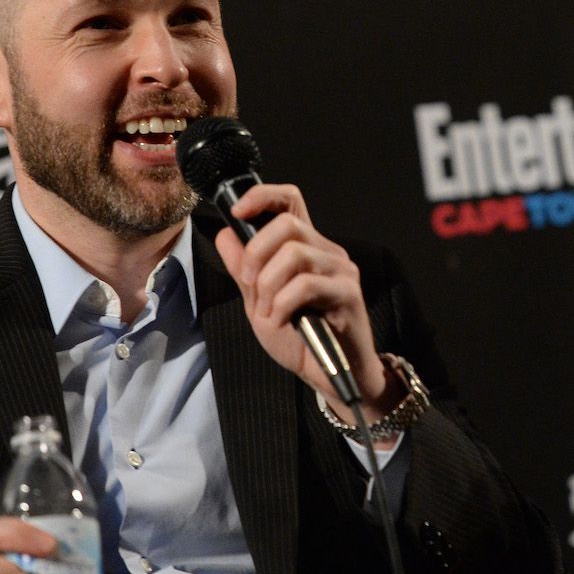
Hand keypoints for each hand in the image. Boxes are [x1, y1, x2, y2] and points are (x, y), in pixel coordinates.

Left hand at [213, 183, 403, 424]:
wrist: (330, 376)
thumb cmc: (299, 338)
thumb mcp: (258, 303)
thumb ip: (243, 270)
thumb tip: (225, 234)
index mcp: (305, 246)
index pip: (289, 200)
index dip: (262, 196)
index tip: (237, 213)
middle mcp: (326, 250)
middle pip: (287, 224)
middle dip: (256, 253)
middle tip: (249, 285)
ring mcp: (340, 270)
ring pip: (295, 253)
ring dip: (269, 285)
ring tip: (267, 311)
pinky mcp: (348, 293)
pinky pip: (306, 284)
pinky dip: (282, 304)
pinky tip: (281, 320)